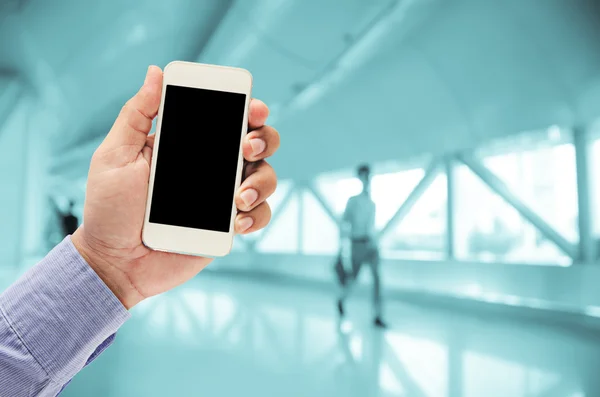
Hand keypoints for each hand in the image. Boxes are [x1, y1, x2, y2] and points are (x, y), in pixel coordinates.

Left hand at [71, 66, 279, 308]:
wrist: (114, 262)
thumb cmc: (109, 208)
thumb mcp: (115, 155)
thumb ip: (136, 115)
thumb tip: (155, 73)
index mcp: (188, 144)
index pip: (226, 119)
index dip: (248, 109)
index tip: (252, 108)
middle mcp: (212, 167)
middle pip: (258, 144)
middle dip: (264, 140)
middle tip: (246, 147)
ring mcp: (222, 197)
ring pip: (265, 178)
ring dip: (261, 181)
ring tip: (237, 198)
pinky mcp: (228, 227)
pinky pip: (259, 216)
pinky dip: (256, 215)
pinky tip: (237, 221)